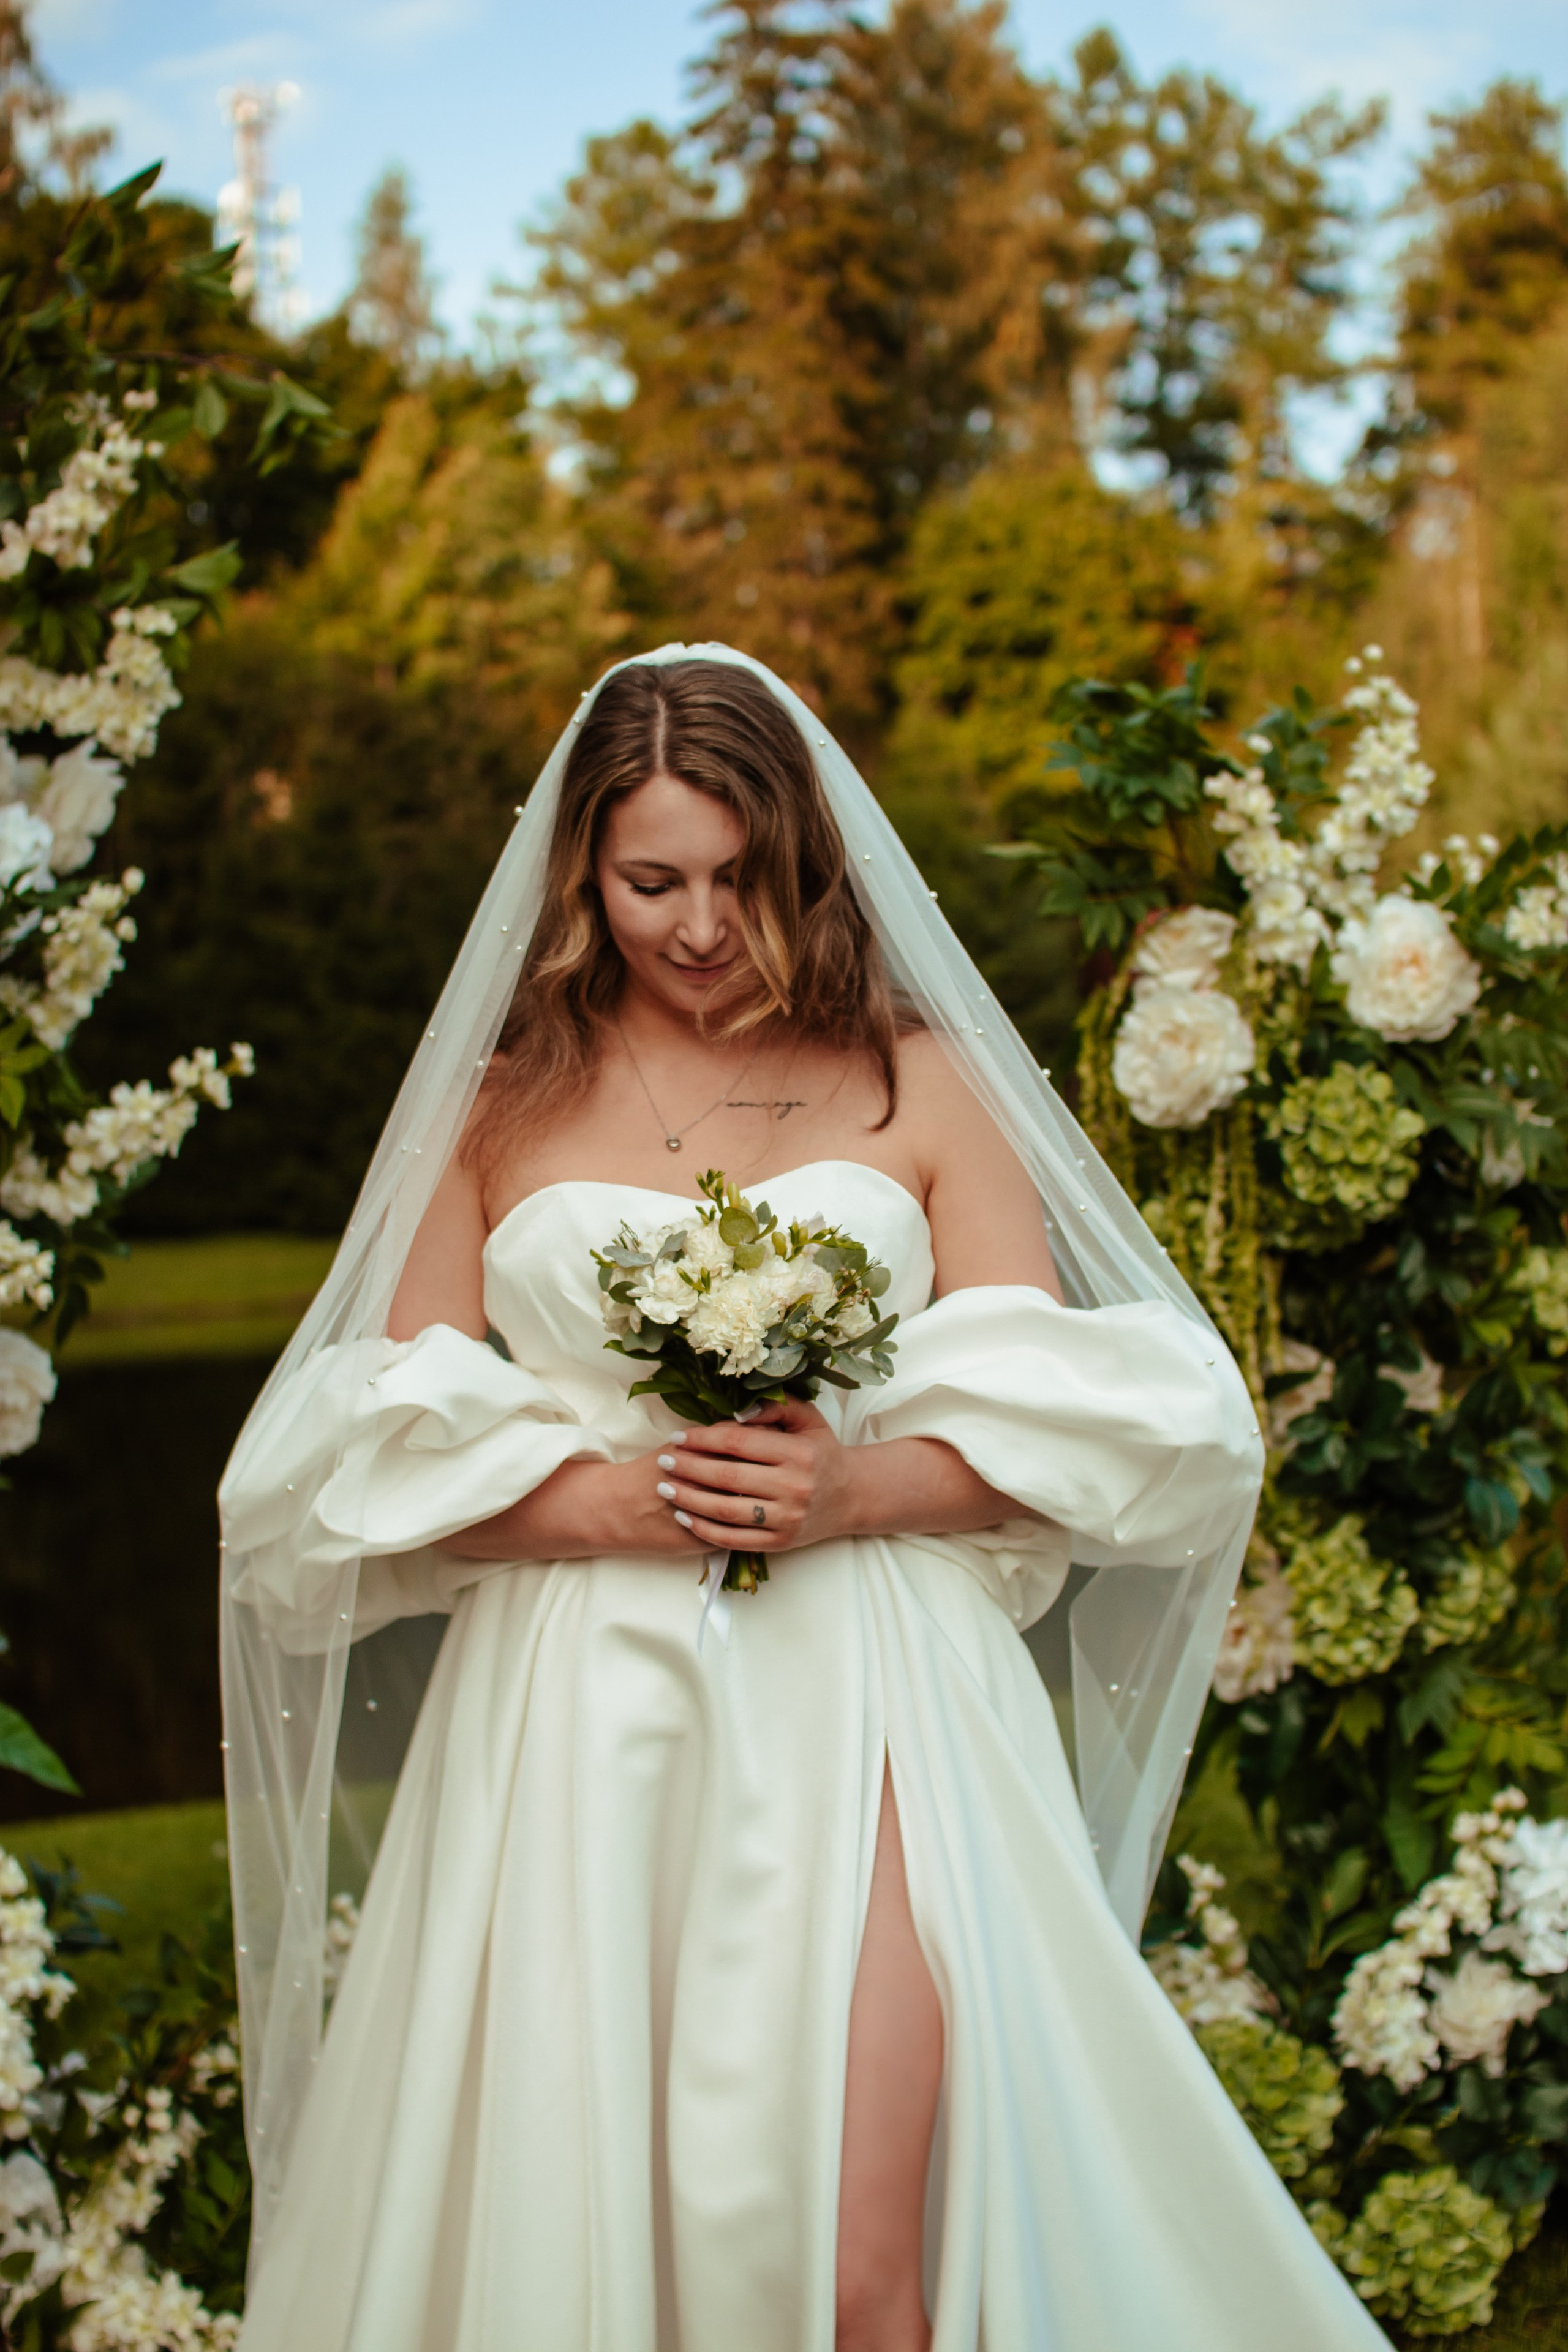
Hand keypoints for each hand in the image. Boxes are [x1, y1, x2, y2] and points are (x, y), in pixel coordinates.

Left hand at [652, 1398, 857, 1555]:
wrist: (851, 1496)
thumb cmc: (822, 1451)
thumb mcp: (807, 1419)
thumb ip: (774, 1407)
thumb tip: (736, 1414)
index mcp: (799, 1453)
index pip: (739, 1443)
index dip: (703, 1439)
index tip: (677, 1436)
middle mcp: (795, 1487)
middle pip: (728, 1477)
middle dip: (689, 1468)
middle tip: (663, 1461)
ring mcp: (788, 1518)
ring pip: (727, 1511)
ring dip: (690, 1500)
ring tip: (665, 1489)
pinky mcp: (781, 1542)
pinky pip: (735, 1539)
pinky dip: (705, 1530)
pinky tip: (685, 1517)